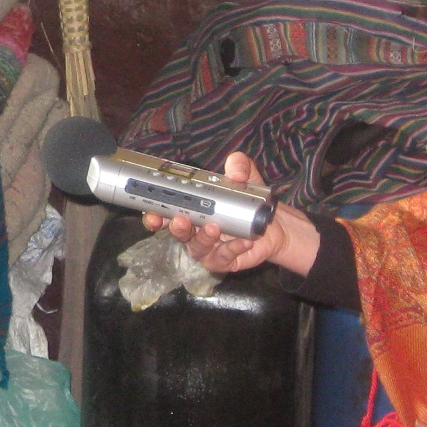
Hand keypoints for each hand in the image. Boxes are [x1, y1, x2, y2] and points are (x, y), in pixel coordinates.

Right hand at [140, 152, 320, 277]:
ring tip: (214, 227)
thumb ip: (239, 165)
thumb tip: (236, 173)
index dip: (155, 215)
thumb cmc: (249, 202)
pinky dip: (233, 248)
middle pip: (177, 233)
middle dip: (175, 227)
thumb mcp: (246, 177)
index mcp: (191, 210)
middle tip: (181, 220)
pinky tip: (244, 240)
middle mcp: (195, 231)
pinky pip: (224, 256)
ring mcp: (208, 248)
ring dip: (203, 238)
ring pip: (197, 247)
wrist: (274, 226)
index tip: (153, 212)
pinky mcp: (224, 260)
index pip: (166, 214)